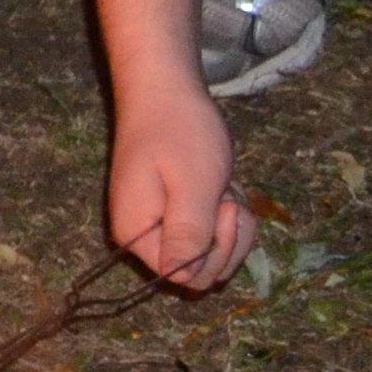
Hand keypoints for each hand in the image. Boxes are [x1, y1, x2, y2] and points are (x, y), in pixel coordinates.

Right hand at [91, 0, 254, 290]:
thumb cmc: (178, 131)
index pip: (182, 278)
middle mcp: (145, 237)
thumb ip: (188, 234)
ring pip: (215, 256)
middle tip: (228, 198)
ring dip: (235, 228)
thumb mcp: (192, 183)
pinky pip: (216, 237)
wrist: (165, 90)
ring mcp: (162, 227)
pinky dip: (231, 217)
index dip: (212, 254)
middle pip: (201, 273)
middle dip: (228, 241)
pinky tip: (225, 189)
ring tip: (226, 189)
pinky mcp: (180, 216)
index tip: (221, 211)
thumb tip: (185, 280)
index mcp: (136, 234)